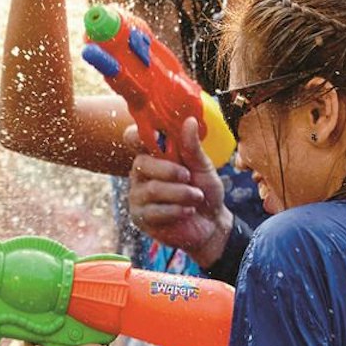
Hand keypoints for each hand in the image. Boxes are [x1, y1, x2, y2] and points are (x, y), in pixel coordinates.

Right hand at [125, 118, 231, 267]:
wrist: (211, 224)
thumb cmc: (205, 191)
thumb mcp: (203, 167)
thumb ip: (192, 147)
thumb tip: (189, 121)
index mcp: (153, 155)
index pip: (134, 139)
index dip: (137, 134)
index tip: (152, 134)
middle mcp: (140, 173)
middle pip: (141, 163)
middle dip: (170, 170)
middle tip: (188, 176)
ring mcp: (137, 196)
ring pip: (152, 189)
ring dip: (180, 193)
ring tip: (196, 197)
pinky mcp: (140, 217)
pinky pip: (154, 210)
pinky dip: (176, 210)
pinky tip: (187, 211)